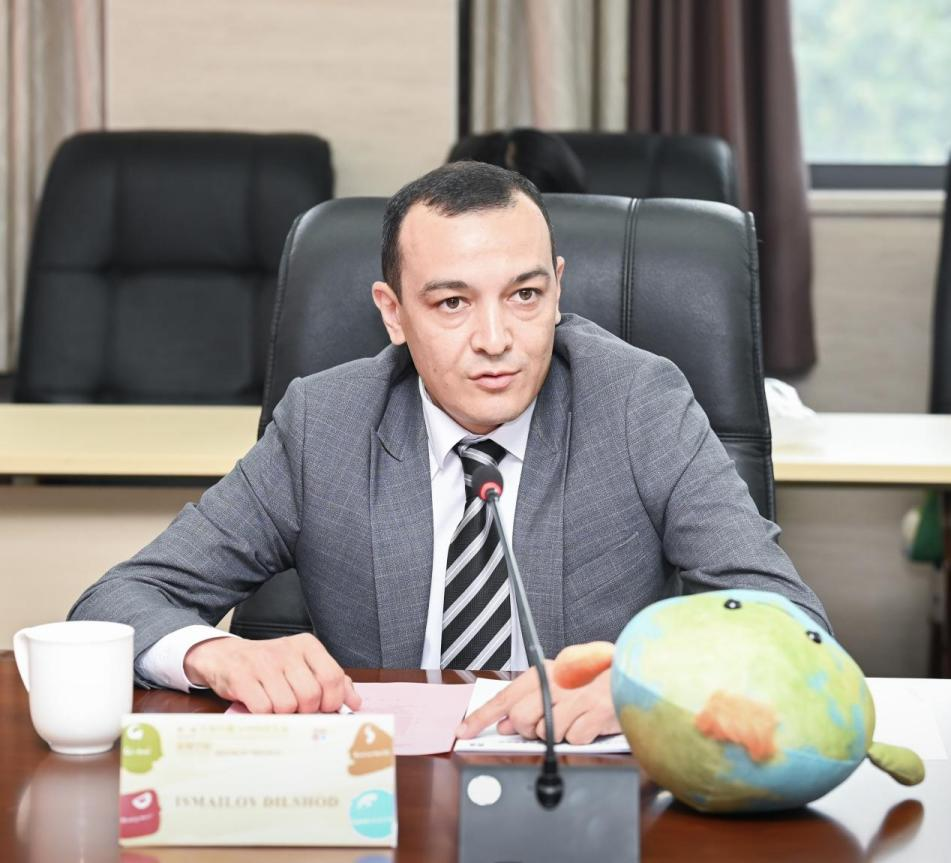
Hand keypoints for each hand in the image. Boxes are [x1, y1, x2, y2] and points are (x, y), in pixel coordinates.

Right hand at [183, 633, 361, 714]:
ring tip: (275, 705)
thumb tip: (354, 702)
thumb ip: (331, 681)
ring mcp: (263, 662)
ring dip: (283, 714)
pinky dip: (264, 716)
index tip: (325, 709)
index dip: (332, 701)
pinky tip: (260, 707)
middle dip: (306, 711)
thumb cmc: (271, 667)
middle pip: (311, 695)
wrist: (225, 657)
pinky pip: (263, 709)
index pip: (332, 677)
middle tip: (296, 709)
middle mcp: (287, 650)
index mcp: (307, 645)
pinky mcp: (241, 676)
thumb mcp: (302, 666)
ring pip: (287, 705)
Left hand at [455, 664, 618, 744]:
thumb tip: (507, 723)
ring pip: (547, 733)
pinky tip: (589, 722)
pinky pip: (573, 740)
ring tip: (575, 716)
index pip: (506, 695)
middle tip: (547, 722)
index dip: (482, 715)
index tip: (463, 730)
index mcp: (546, 669)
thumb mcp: (562, 680)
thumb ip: (532, 699)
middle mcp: (558, 681)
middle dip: (530, 729)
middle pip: (522, 719)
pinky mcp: (595, 714)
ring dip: (559, 733)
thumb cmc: (597, 678)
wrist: (635, 674)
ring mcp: (577, 697)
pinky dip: (580, 737)